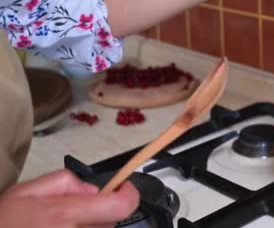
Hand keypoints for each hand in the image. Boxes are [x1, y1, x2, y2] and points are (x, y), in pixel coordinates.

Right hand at [0, 169, 139, 227]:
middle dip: (99, 213)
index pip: (120, 207)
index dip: (129, 195)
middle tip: (74, 213)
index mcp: (65, 215)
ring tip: (61, 227)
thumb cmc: (2, 221)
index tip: (122, 187)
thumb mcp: (26, 191)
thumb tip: (93, 190)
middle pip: (110, 223)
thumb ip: (64, 182)